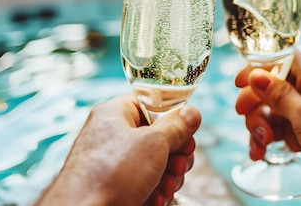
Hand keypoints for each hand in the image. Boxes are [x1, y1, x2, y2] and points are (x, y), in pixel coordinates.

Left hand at [37, 93, 200, 205]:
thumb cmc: (109, 175)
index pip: (151, 104)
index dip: (173, 116)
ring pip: (156, 162)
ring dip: (169, 176)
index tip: (187, 130)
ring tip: (165, 187)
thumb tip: (191, 113)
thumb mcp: (153, 143)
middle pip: (159, 136)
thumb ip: (176, 126)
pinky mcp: (117, 186)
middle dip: (176, 154)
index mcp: (115, 114)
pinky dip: (156, 191)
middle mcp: (113, 136)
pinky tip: (156, 199)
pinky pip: (146, 182)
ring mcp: (115, 163)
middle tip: (178, 164)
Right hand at [235, 50, 300, 204]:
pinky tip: (261, 153)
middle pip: (268, 88)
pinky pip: (278, 134)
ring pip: (270, 113)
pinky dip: (266, 142)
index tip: (239, 82)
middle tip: (246, 116)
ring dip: (258, 127)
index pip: (280, 59)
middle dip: (253, 103)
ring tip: (262, 144)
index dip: (257, 67)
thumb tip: (256, 74)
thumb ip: (278, 94)